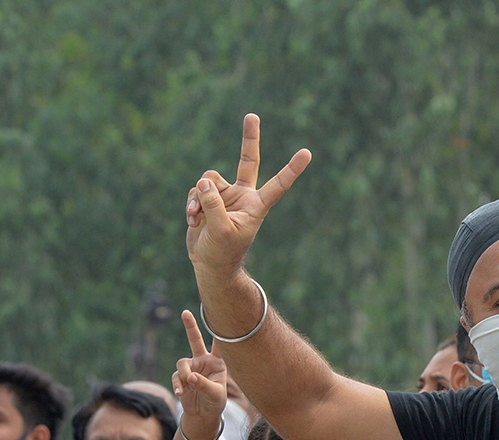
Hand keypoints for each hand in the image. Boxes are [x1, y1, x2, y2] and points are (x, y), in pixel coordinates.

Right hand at [172, 310, 227, 439]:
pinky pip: (177, 377)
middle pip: (195, 340)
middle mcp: (203, 361)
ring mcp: (191, 368)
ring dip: (184, 374)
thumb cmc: (215, 402)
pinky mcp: (181, 377)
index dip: (220, 332)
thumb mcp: (215, 394)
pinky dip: (178, 385)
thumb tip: (190, 377)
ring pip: (182, 363)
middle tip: (185, 312)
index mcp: (217, 362)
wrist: (203, 414)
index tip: (223, 315)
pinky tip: (180, 393)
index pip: (220, 345)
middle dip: (190, 326)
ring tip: (188, 385)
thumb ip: (204, 385)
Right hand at [184, 113, 310, 281]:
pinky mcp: (207, 199)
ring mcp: (225, 195)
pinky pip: (195, 190)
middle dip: (249, 138)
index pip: (278, 184)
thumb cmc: (222, 253)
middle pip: (247, 160)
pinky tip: (192, 221)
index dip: (291, 169)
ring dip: (198, 198)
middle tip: (252, 115)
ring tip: (198, 219)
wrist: (209, 264)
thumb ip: (213, 204)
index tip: (307, 153)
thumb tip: (203, 181)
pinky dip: (191, 204)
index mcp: (256, 206)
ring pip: (208, 180)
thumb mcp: (221, 230)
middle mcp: (243, 196)